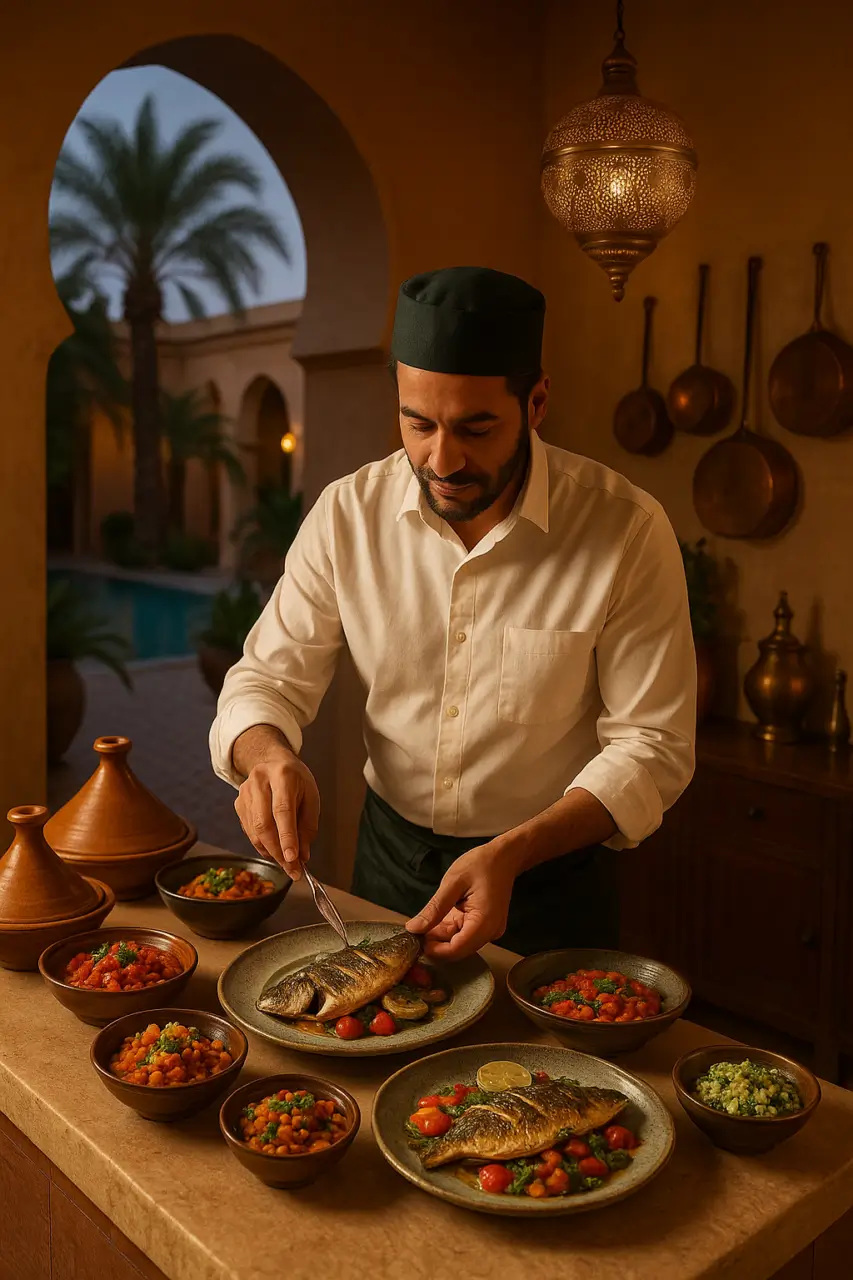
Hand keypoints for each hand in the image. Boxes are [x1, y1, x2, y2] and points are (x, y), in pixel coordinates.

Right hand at [234, 751, 319, 880]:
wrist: (272, 762)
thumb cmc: (296, 780)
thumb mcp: (311, 796)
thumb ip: (308, 826)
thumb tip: (303, 855)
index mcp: (282, 775)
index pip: (282, 810)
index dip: (287, 837)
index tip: (294, 859)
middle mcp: (259, 781)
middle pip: (264, 823)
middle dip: (278, 851)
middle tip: (292, 869)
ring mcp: (245, 792)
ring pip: (255, 831)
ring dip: (271, 852)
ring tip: (287, 863)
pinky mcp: (238, 803)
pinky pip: (249, 831)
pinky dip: (262, 845)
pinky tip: (274, 850)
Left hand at [405, 840, 518, 959]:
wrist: (504, 857)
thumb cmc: (481, 864)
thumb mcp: (452, 883)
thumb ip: (434, 909)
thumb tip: (414, 929)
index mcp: (484, 922)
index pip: (457, 949)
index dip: (434, 951)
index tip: (415, 942)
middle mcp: (490, 932)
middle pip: (458, 950)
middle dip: (435, 945)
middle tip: (414, 933)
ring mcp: (489, 931)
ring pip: (459, 943)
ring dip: (440, 937)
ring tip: (423, 924)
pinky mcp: (485, 927)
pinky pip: (464, 934)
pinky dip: (448, 930)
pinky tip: (437, 920)